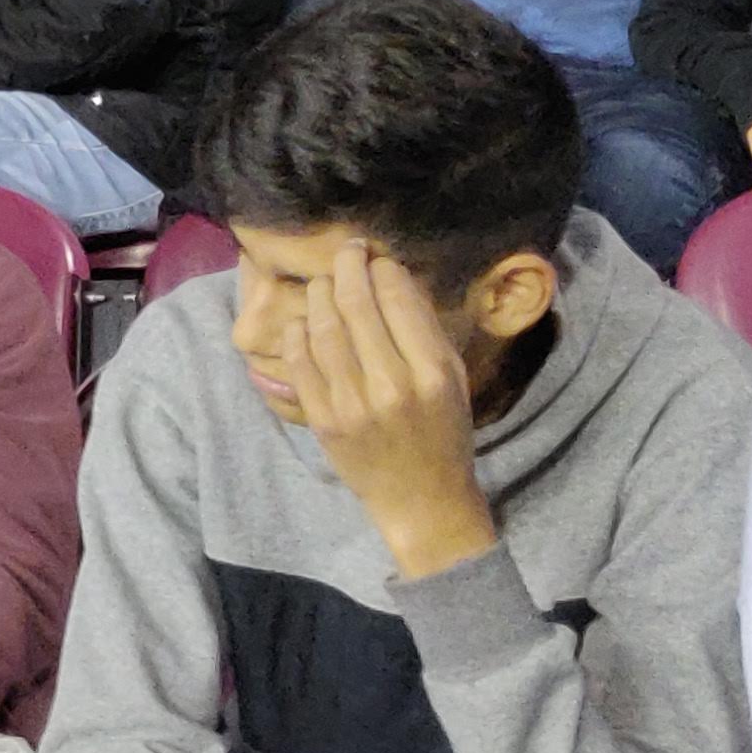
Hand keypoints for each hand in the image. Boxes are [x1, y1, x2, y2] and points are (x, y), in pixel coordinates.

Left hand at [283, 236, 502, 579]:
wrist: (421, 500)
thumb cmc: (444, 434)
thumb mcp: (454, 382)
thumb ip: (426, 332)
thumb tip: (393, 278)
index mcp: (432, 374)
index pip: (399, 303)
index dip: (383, 271)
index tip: (377, 259)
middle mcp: (391, 386)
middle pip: (357, 308)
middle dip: (348, 270)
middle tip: (345, 253)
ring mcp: (351, 404)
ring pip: (323, 329)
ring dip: (319, 295)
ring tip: (322, 281)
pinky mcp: (322, 420)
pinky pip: (300, 362)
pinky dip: (297, 333)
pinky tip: (302, 319)